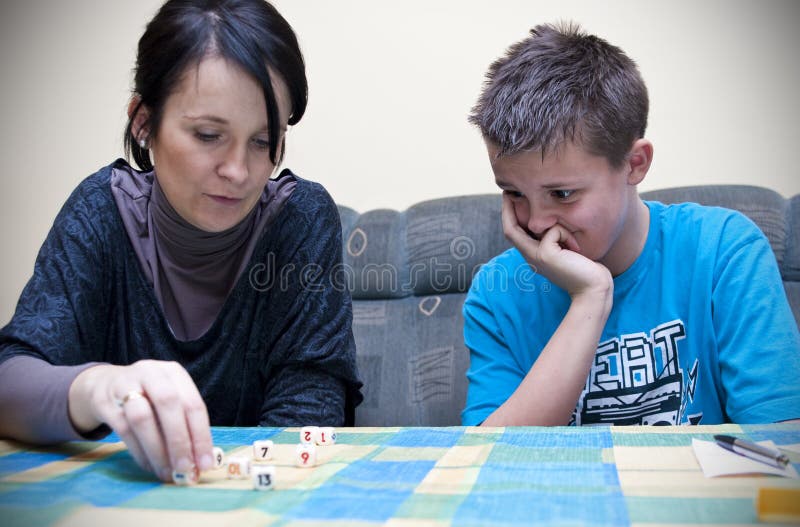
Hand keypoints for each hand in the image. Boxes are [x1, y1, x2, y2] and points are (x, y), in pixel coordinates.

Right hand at [68, 360, 213, 481]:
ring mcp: (125, 385)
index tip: (205, 464)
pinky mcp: (105, 402)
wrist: (103, 384)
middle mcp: (151, 373)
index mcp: (174, 372)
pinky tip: (149, 466)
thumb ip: (184, 423)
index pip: (193, 404)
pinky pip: (123, 429)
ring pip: (142, 418)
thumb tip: (199, 461)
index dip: (201, 436)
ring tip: (166, 472)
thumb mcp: (168, 398)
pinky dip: (139, 452)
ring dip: (157, 450)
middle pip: (168, 404)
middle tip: (185, 468)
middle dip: (179, 441)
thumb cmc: (147, 396)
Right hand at [501, 194, 612, 301]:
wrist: (594, 289)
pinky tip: (576, 249)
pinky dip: (566, 234)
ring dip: (556, 226)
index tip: (509, 198)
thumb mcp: (568, 251)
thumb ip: (557, 239)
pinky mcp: (544, 254)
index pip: (514, 234)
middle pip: (510, 229)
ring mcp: (535, 256)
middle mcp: (530, 257)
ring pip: (533, 226)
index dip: (509, 216)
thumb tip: (554, 220)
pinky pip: (553, 230)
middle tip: (507, 192)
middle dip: (508, 209)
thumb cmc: (587, 271)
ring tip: (574, 246)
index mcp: (534, 256)